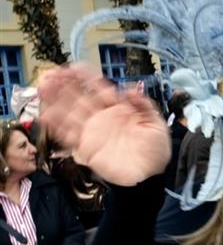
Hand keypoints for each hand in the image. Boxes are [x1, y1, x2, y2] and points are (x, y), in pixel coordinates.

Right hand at [39, 65, 171, 185]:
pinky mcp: (86, 148)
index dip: (86, 78)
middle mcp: (102, 118)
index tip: (74, 67)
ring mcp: (92, 133)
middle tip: (51, 74)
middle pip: (79, 98)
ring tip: (43, 87)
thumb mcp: (156, 125)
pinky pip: (68, 136)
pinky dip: (57, 127)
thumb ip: (144, 106)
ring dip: (55, 101)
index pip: (99, 89)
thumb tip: (132, 89)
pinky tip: (46, 115)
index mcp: (119, 109)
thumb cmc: (154, 151)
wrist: (150, 177)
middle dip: (64, 85)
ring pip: (69, 113)